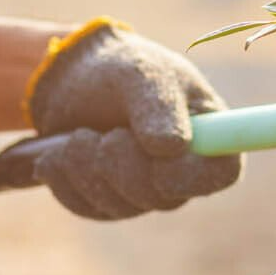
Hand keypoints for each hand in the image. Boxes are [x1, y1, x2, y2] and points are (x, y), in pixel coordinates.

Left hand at [25, 20, 241, 217]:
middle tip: (101, 134)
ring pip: (122, 205)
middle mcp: (185, 170)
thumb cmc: (122, 66)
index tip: (158, 153)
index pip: (221, 174)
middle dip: (123, 166)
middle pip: (164, 197)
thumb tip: (172, 148)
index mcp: (212, 135)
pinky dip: (66, 182)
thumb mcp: (142, 73)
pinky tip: (54, 157)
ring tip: (75, 137)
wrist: (76, 77)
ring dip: (87, 170)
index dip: (190, 174)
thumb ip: (159, 105)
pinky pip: (90, 208)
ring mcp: (148, 190)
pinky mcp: (112, 200)